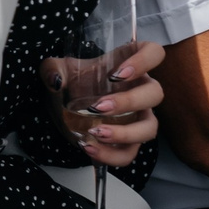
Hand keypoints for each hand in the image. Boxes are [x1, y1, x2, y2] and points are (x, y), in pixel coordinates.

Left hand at [39, 38, 164, 167]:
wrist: (65, 108)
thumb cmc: (72, 82)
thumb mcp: (58, 71)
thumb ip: (53, 69)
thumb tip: (56, 81)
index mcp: (129, 64)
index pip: (154, 53)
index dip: (145, 61)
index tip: (117, 74)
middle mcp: (140, 89)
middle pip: (155, 94)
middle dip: (129, 102)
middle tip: (98, 107)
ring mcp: (138, 117)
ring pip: (150, 128)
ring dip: (126, 133)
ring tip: (96, 132)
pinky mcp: (128, 142)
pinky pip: (129, 153)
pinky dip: (111, 155)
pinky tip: (89, 147)